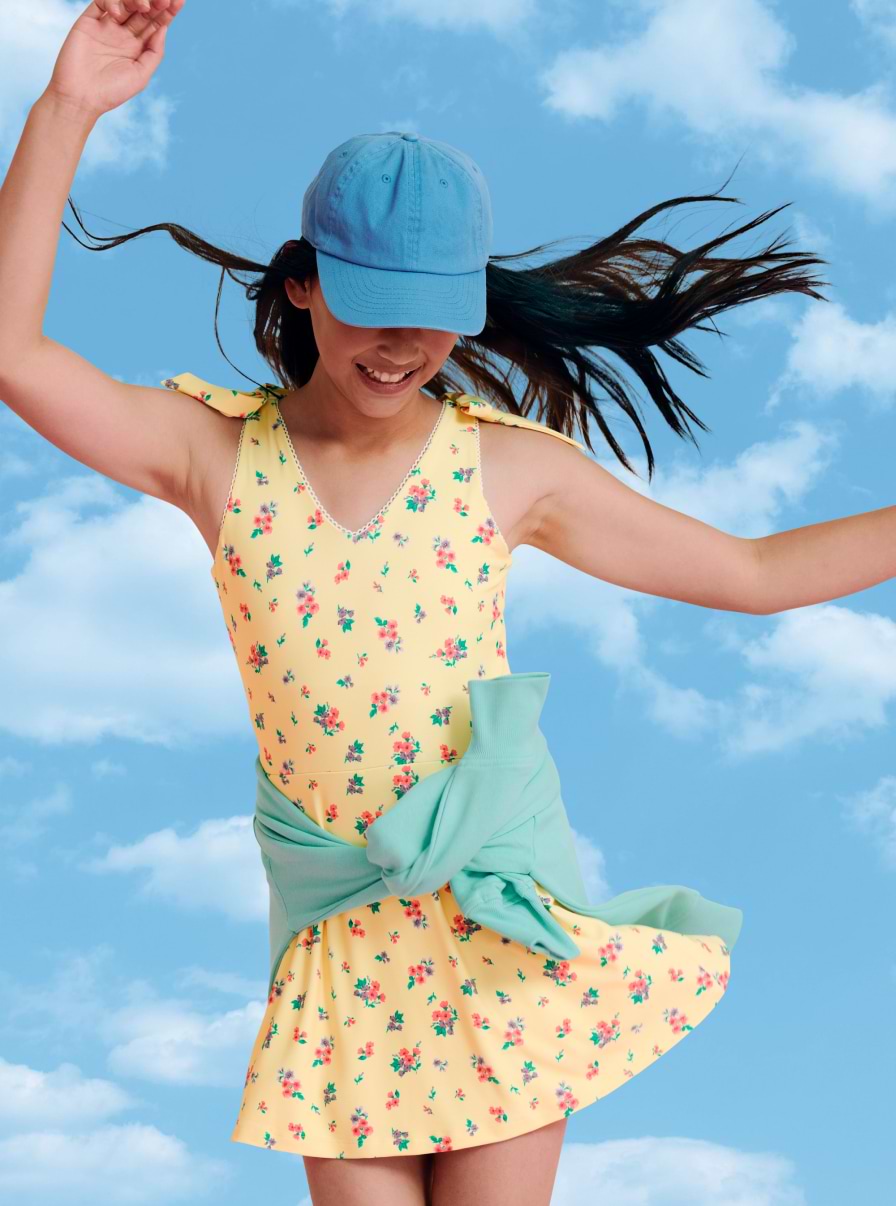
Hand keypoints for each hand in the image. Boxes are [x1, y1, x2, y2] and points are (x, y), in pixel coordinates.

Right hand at [44, 0, 186, 118]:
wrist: (80, 97)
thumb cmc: (112, 92)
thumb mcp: (141, 75)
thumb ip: (154, 52)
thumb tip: (164, 28)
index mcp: (138, 47)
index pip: (156, 24)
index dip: (168, 12)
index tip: (179, 1)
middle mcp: (123, 34)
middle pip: (143, 10)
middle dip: (156, 2)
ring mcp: (106, 26)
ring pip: (124, 2)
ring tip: (144, 5)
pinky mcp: (88, 21)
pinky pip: (100, 2)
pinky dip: (111, 1)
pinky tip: (117, 13)